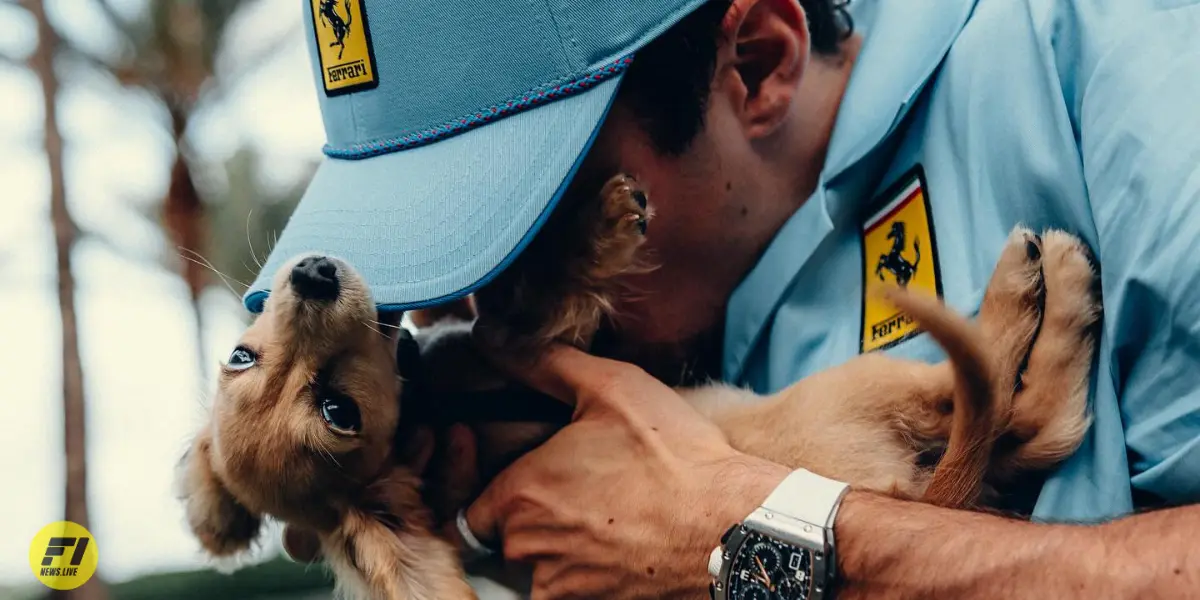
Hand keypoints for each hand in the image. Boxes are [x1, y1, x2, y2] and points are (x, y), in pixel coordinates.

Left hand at [460, 343, 789, 598]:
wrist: (730, 525)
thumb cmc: (672, 455)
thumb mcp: (609, 387)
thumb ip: (541, 363)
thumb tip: (491, 337)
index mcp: (520, 494)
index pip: (472, 504)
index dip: (487, 486)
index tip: (518, 471)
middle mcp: (529, 548)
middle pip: (505, 537)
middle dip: (530, 514)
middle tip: (574, 487)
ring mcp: (561, 585)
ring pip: (539, 567)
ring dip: (558, 544)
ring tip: (603, 513)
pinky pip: (570, 591)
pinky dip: (586, 573)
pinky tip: (618, 544)